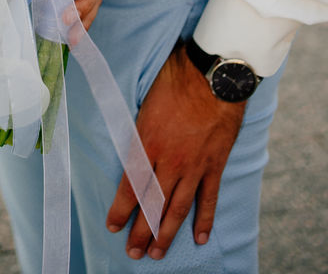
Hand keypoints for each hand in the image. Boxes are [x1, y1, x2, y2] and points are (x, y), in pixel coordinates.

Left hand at [106, 42, 244, 260]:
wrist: (214, 74)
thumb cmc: (176, 76)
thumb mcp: (145, 97)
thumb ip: (136, 123)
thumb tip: (126, 133)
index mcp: (147, 141)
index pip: (130, 184)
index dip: (121, 209)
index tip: (113, 226)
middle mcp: (169, 160)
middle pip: (152, 204)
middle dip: (141, 231)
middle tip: (133, 253)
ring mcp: (194, 165)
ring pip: (178, 208)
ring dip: (167, 234)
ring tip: (157, 254)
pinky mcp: (215, 164)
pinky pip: (209, 198)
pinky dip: (205, 219)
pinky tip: (200, 237)